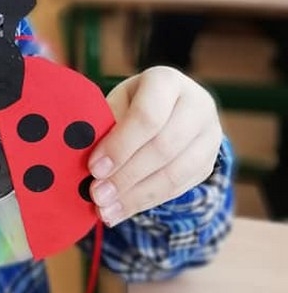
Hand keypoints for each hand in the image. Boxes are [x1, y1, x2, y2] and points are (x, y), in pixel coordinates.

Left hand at [87, 66, 221, 225]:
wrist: (172, 109)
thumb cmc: (132, 104)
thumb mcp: (118, 102)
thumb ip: (105, 124)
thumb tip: (82, 156)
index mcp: (167, 81)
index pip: (147, 116)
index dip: (120, 145)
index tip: (93, 168)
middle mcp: (197, 104)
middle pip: (163, 147)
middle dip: (126, 175)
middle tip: (97, 195)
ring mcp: (209, 135)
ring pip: (174, 173)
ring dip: (136, 196)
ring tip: (106, 210)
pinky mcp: (209, 163)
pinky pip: (178, 188)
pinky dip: (146, 202)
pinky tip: (121, 211)